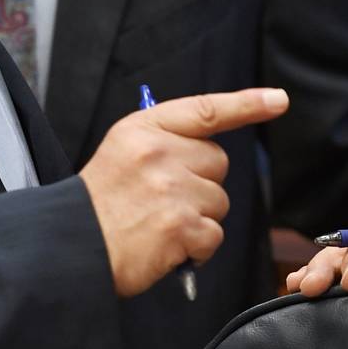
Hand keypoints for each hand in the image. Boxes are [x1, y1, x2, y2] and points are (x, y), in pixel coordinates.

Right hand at [81, 87, 287, 295]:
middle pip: (217, 162)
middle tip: (166, 201)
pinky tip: (168, 248)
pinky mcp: (180, 225)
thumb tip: (210, 148)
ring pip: (218, 201)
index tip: (278, 100)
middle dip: (203, 184)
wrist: (69, 248)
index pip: (205, 110)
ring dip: (199, 219)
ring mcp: (171, 188)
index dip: (246, 103)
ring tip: (160, 226)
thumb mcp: (121, 153)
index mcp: (143, 129)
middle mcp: (159, 151)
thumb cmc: (99, 206)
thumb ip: (162, 143)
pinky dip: (197, 248)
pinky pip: (213, 235)